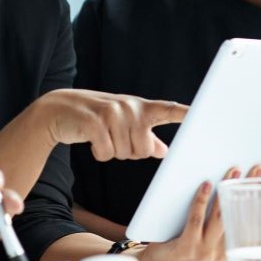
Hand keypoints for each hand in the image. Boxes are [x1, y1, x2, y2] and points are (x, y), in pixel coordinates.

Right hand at [35, 88, 187, 160]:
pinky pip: (106, 153)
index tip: (203, 115)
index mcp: (140, 107)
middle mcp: (129, 107)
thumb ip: (145, 136)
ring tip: (101, 135)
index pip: (168, 110)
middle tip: (113, 137)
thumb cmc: (95, 118)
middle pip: (144, 150)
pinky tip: (91, 140)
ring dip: (111, 151)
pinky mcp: (94, 122)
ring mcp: (112, 113)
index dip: (185, 114)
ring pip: (125, 154)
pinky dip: (98, 153)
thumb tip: (164, 151)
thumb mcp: (122, 124)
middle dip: (129, 152)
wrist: (57, 109)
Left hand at [135, 164, 260, 260]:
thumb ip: (220, 225)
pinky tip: (205, 185)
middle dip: (250, 191)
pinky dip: (201, 200)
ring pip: (220, 217)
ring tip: (234, 172)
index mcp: (230, 253)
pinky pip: (196, 219)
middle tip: (258, 170)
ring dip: (228, 191)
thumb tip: (230, 190)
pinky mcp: (187, 247)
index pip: (252, 226)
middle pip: (240, 217)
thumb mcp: (207, 242)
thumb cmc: (181, 250)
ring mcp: (204, 252)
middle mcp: (220, 254)